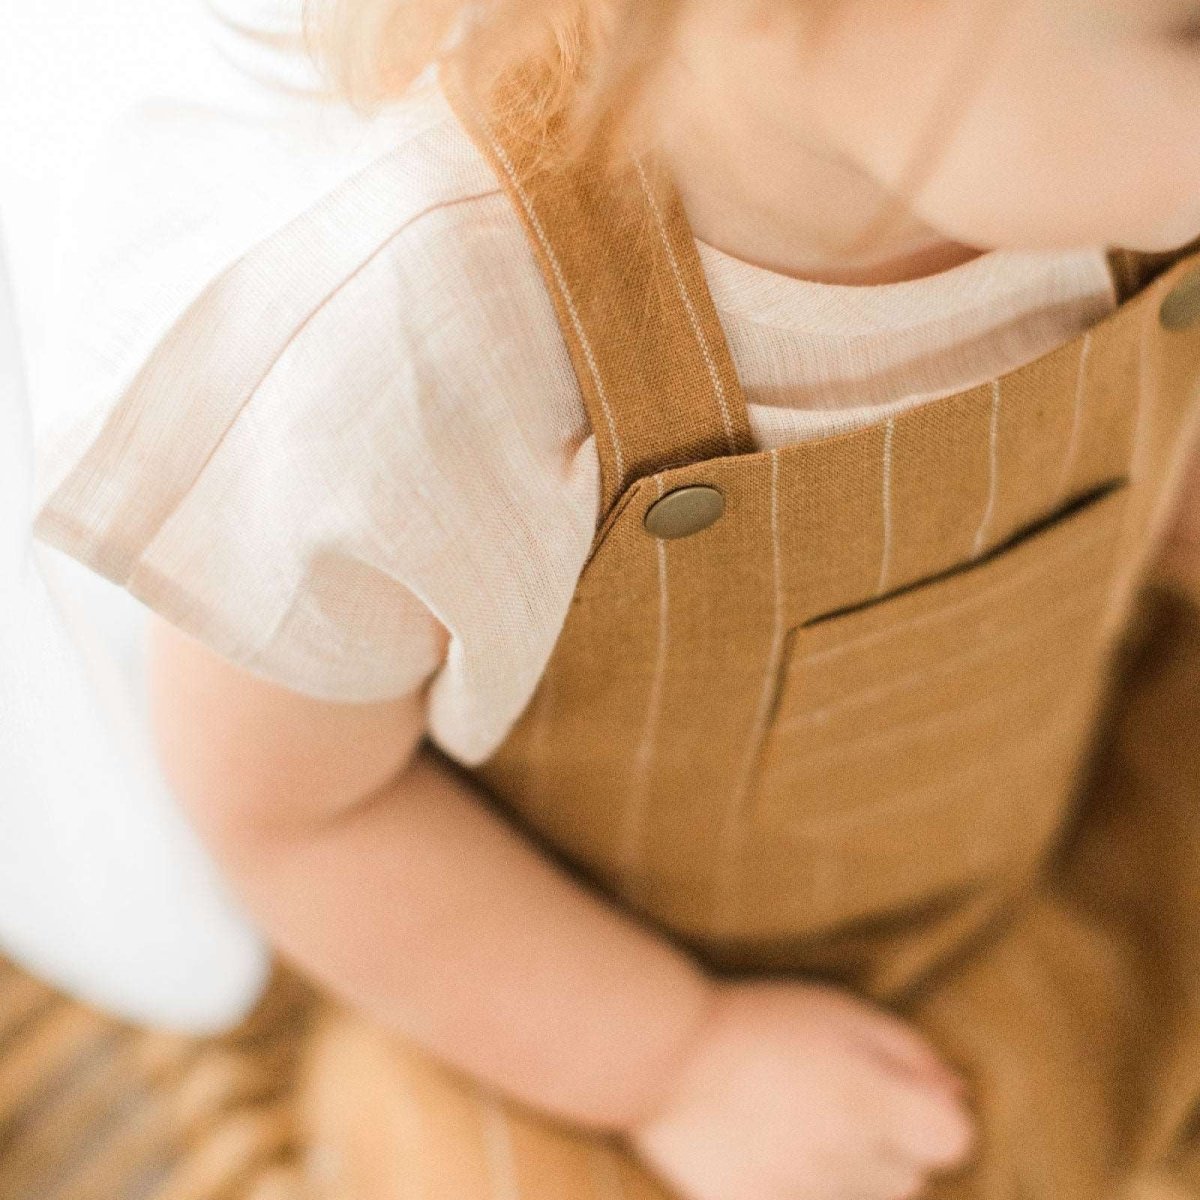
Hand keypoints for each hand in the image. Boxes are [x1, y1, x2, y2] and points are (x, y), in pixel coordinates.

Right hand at [624, 978, 976, 1199]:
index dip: (933, 1116)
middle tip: (836, 1104)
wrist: (660, 1054)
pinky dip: (805, 1193)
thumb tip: (958, 1093)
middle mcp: (845, 1160)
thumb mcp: (840, 1010)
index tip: (901, 1098)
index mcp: (869, 1099)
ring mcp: (802, 1199)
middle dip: (889, 1146)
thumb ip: (910, 1052)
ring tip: (798, 1130)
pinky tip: (774, 1157)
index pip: (954, 1140)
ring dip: (848, 1177)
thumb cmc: (757, 1019)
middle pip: (910, 1179)